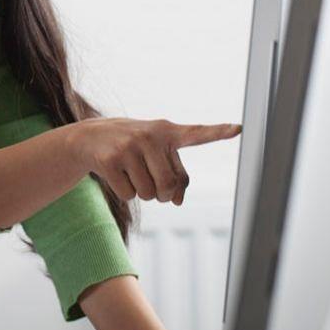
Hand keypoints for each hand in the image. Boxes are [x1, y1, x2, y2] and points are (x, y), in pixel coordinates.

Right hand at [66, 119, 240, 204]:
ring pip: (149, 194)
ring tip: (131, 172)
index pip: (197, 133)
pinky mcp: (109, 160)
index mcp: (168, 131)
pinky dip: (125, 192)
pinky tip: (116, 174)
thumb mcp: (157, 153)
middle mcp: (150, 136)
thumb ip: (176, 176)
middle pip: (169, 185)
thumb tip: (176, 201)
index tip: (239, 128)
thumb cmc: (134, 147)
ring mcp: (128, 146)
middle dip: (162, 194)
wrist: (91, 137)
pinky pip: (128, 195)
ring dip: (142, 192)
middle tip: (152, 183)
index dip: (219, 132)